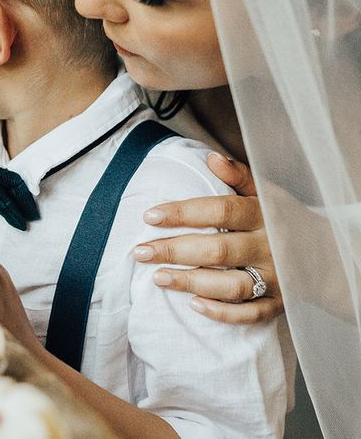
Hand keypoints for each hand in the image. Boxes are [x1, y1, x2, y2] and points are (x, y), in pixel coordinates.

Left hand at [136, 153, 282, 323]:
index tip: (149, 216)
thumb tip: (211, 157)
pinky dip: (222, 313)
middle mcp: (270, 247)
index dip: (184, 213)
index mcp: (265, 214)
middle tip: (141, 252)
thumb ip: (238, 175)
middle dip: (175, 251)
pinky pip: (250, 314)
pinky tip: (194, 305)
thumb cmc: (284, 219)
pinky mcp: (279, 304)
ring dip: (191, 283)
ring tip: (157, 278)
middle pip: (219, 251)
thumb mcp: (267, 192)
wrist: (330, 255)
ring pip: (231, 286)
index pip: (220, 211)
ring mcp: (275, 279)